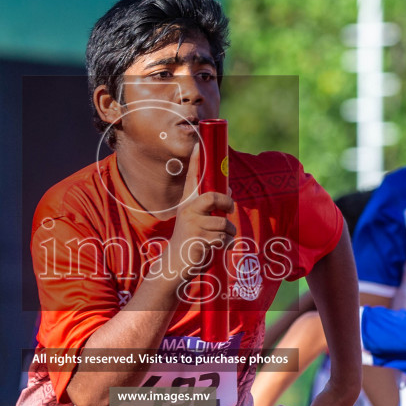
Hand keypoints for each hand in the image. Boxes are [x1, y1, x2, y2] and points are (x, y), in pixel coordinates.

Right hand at [164, 144, 236, 277]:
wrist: (176, 263)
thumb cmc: (190, 238)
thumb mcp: (197, 218)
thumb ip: (210, 203)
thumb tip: (229, 185)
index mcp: (188, 201)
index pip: (193, 176)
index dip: (196, 160)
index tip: (198, 143)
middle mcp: (188, 209)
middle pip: (214, 196)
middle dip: (227, 203)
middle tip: (228, 209)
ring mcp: (193, 224)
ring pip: (224, 223)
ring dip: (227, 232)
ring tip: (218, 238)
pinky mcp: (199, 239)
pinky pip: (224, 238)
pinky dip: (226, 245)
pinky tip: (215, 248)